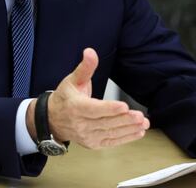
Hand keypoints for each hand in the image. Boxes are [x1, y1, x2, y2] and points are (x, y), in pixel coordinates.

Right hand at [27, 48, 149, 148]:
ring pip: (110, 133)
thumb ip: (85, 67)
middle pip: (105, 123)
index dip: (109, 108)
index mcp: (75, 106)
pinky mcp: (92, 143)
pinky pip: (111, 142)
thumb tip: (90, 52)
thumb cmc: (65, 97)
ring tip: (143, 123)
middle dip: (124, 120)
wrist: (53, 119)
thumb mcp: (73, 79)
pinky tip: (138, 132)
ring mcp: (87, 136)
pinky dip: (126, 138)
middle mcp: (80, 124)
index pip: (94, 109)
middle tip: (139, 116)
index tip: (124, 106)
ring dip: (129, 129)